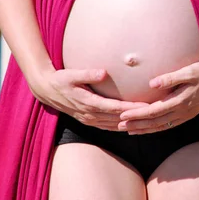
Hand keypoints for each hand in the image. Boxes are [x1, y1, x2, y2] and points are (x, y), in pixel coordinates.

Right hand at [29, 67, 147, 130]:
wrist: (46, 91)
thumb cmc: (60, 80)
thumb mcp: (71, 74)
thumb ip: (87, 74)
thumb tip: (103, 72)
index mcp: (88, 103)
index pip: (114, 107)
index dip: (130, 108)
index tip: (144, 106)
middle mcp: (89, 114)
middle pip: (117, 118)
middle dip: (135, 117)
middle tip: (152, 114)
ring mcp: (88, 119)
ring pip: (113, 125)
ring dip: (129, 124)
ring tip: (145, 122)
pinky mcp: (88, 121)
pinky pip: (107, 127)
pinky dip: (119, 127)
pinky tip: (130, 126)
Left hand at [118, 59, 198, 134]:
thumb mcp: (189, 71)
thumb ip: (170, 78)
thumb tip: (152, 84)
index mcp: (180, 101)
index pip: (153, 111)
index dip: (137, 115)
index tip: (122, 115)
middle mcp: (182, 111)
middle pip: (154, 122)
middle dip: (136, 125)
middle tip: (119, 126)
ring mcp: (186, 115)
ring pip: (161, 126)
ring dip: (144, 129)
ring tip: (129, 131)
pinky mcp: (188, 114)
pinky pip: (168, 125)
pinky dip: (156, 128)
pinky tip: (148, 128)